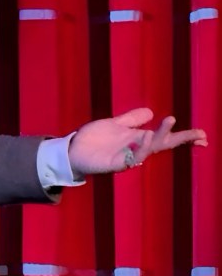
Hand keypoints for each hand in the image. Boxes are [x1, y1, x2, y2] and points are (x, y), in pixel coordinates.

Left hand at [68, 107, 207, 176]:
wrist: (72, 150)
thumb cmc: (93, 139)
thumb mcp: (114, 125)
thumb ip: (131, 119)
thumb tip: (150, 112)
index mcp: (138, 139)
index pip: (166, 138)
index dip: (185, 137)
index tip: (204, 136)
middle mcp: (135, 149)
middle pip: (163, 144)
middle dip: (180, 139)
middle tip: (198, 134)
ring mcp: (125, 157)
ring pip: (148, 150)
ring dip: (159, 137)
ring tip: (169, 122)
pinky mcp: (113, 164)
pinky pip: (129, 159)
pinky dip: (138, 150)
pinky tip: (145, 137)